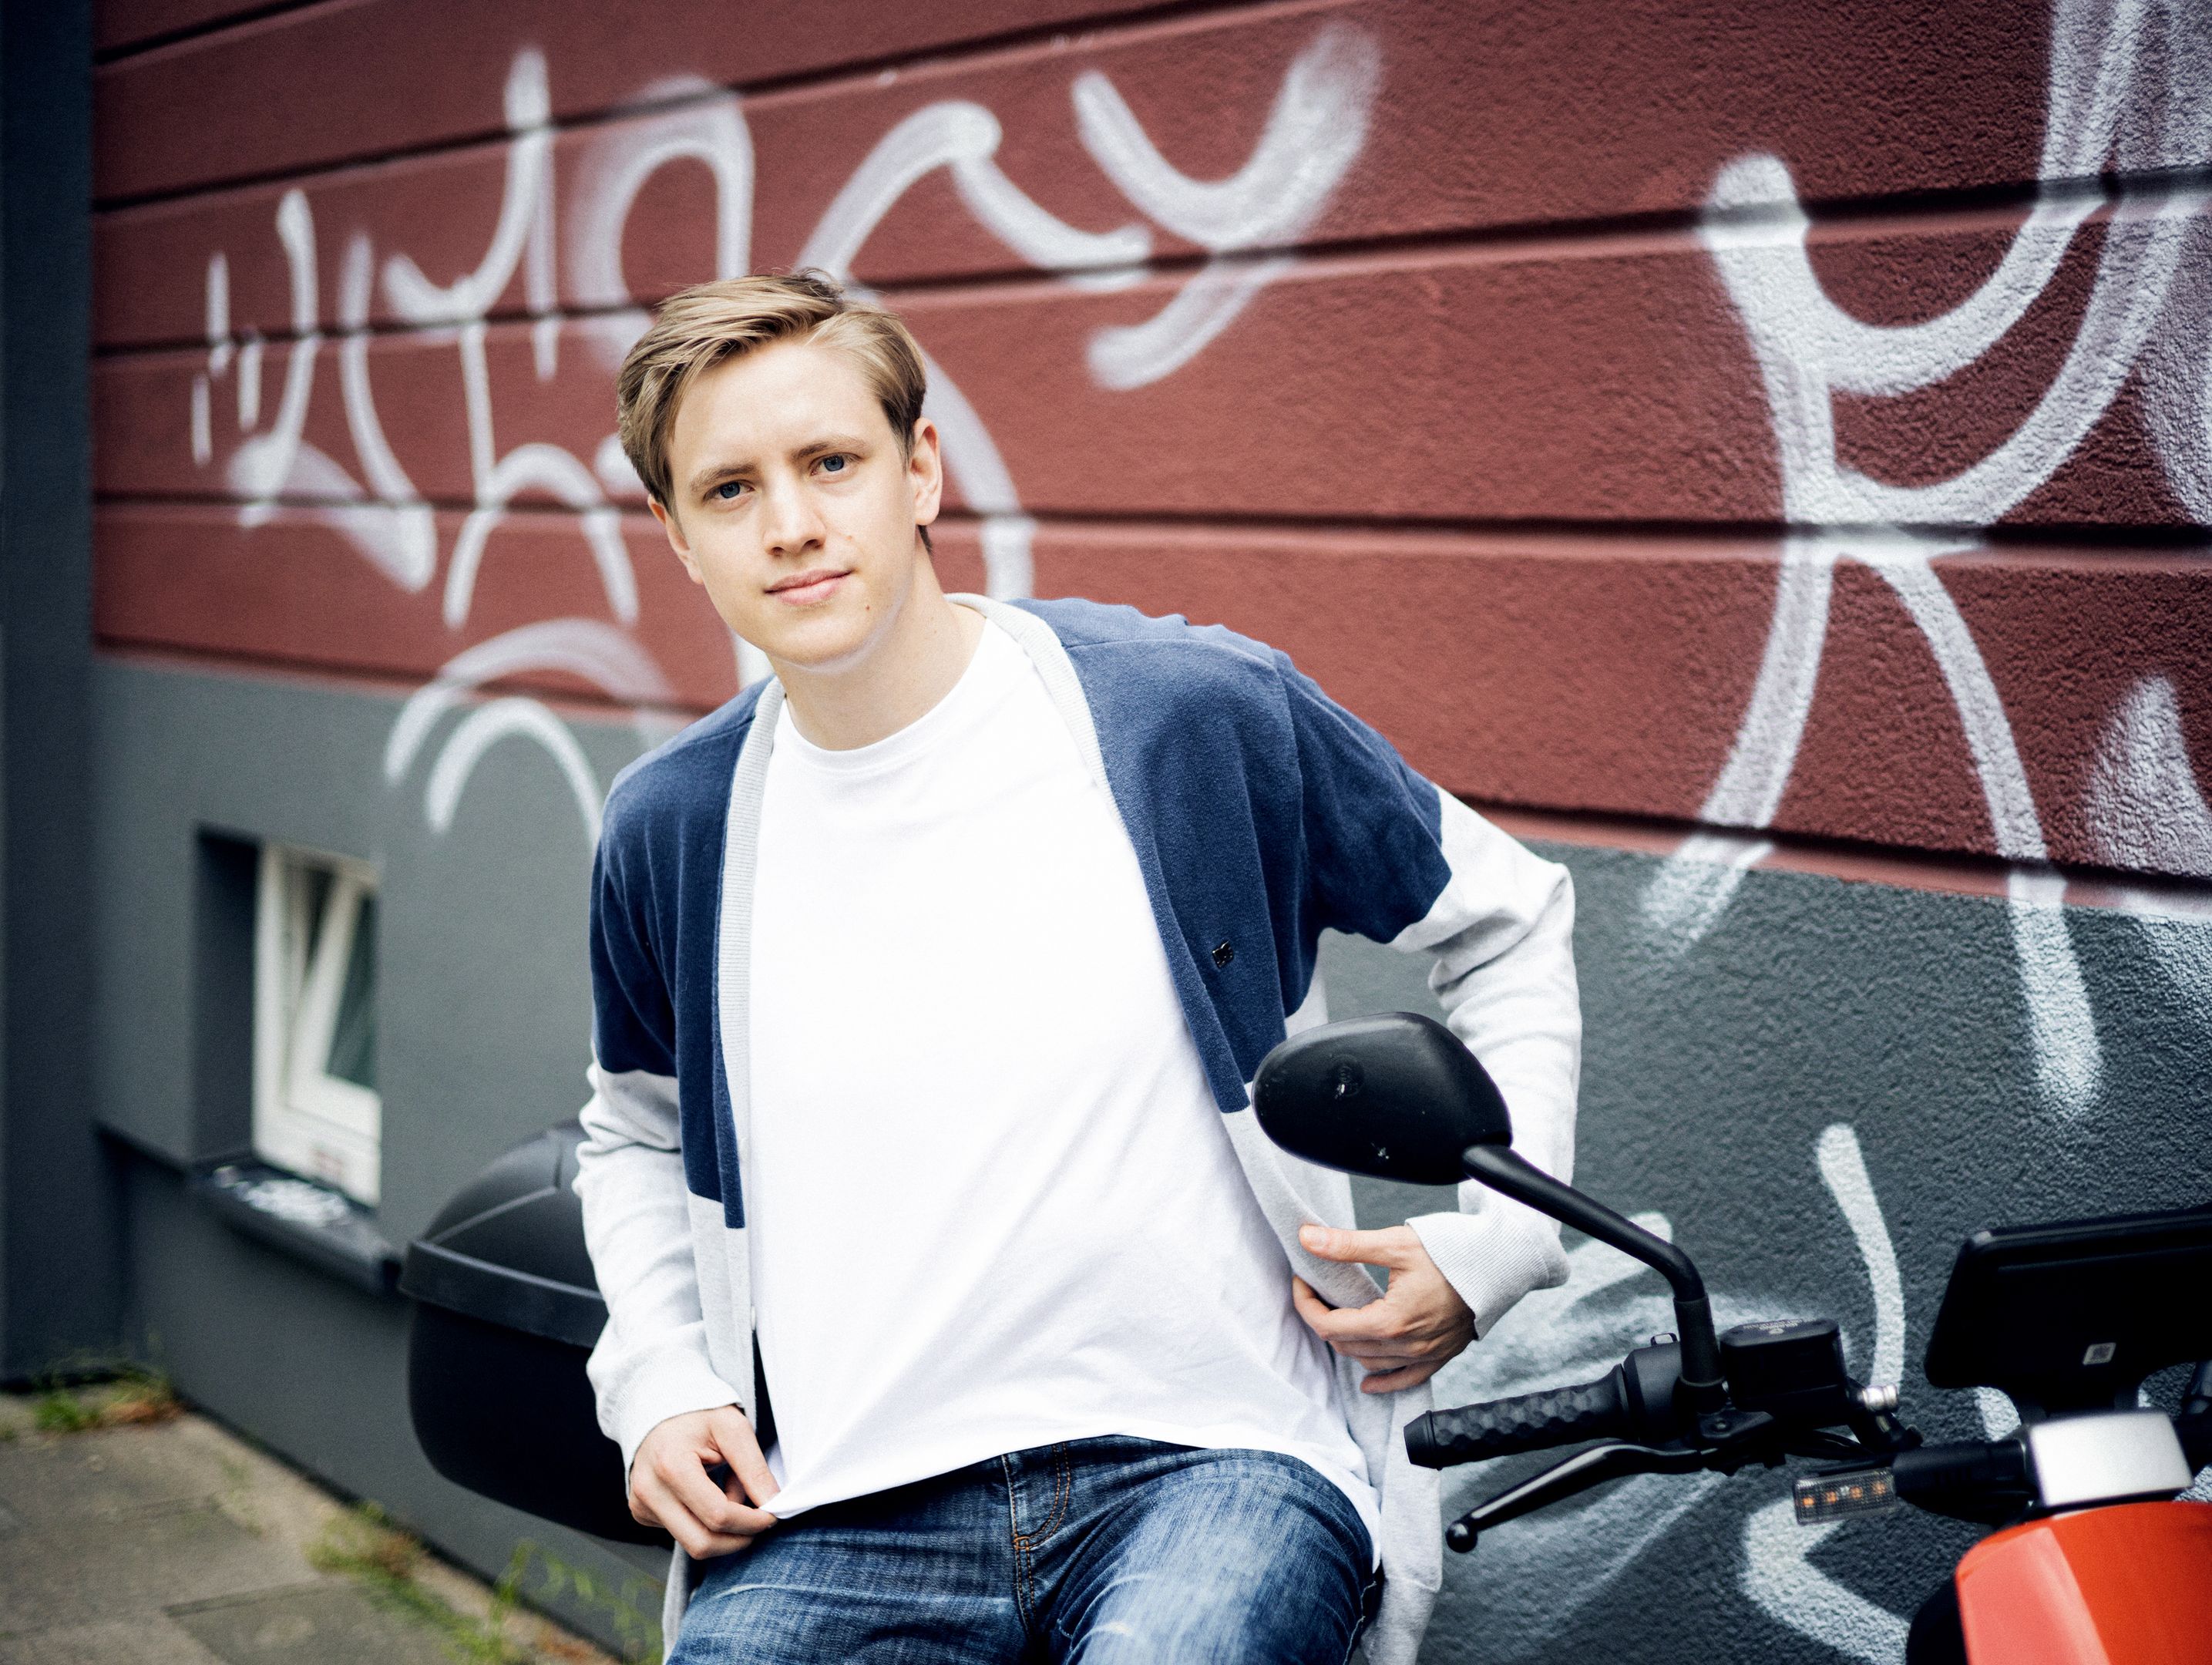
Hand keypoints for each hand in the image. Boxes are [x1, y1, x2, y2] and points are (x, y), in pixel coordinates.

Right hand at [629, 1405, 779, 1558]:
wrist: (657, 1404)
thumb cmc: (698, 1412)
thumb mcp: (733, 1429)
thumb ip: (754, 1468)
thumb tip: (772, 1505)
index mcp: (671, 1466)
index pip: (717, 1516)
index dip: (751, 1522)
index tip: (772, 1515)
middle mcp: (649, 1491)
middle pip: (701, 1543)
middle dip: (738, 1538)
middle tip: (757, 1516)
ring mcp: (641, 1505)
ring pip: (692, 1543)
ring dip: (721, 1528)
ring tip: (728, 1489)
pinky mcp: (641, 1512)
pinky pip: (681, 1533)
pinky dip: (703, 1521)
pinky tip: (708, 1492)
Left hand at [1293, 1224, 1474, 1393]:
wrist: (1499, 1266)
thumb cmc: (1451, 1252)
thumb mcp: (1394, 1243)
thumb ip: (1346, 1245)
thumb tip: (1307, 1238)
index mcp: (1390, 1321)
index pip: (1329, 1326)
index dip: (1306, 1304)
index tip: (1302, 1282)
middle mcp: (1406, 1345)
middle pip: (1346, 1345)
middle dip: (1323, 1319)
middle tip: (1317, 1292)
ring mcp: (1425, 1354)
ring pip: (1370, 1362)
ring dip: (1348, 1343)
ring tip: (1338, 1317)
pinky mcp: (1440, 1356)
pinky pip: (1406, 1379)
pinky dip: (1384, 1380)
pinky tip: (1369, 1382)